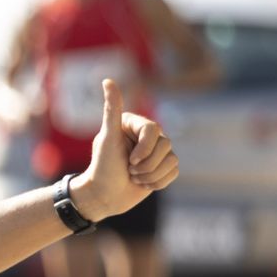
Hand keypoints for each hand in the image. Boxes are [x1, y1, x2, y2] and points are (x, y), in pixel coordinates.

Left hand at [72, 78, 177, 220]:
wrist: (103, 197)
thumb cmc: (102, 167)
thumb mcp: (107, 138)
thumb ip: (111, 110)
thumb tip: (107, 80)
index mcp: (134, 124)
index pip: (154, 130)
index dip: (144, 148)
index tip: (129, 161)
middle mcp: (147, 135)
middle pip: (166, 145)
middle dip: (146, 164)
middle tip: (128, 170)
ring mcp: (156, 151)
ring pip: (172, 159)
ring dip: (151, 175)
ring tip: (133, 177)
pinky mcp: (163, 167)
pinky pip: (174, 171)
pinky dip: (158, 182)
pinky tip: (142, 183)